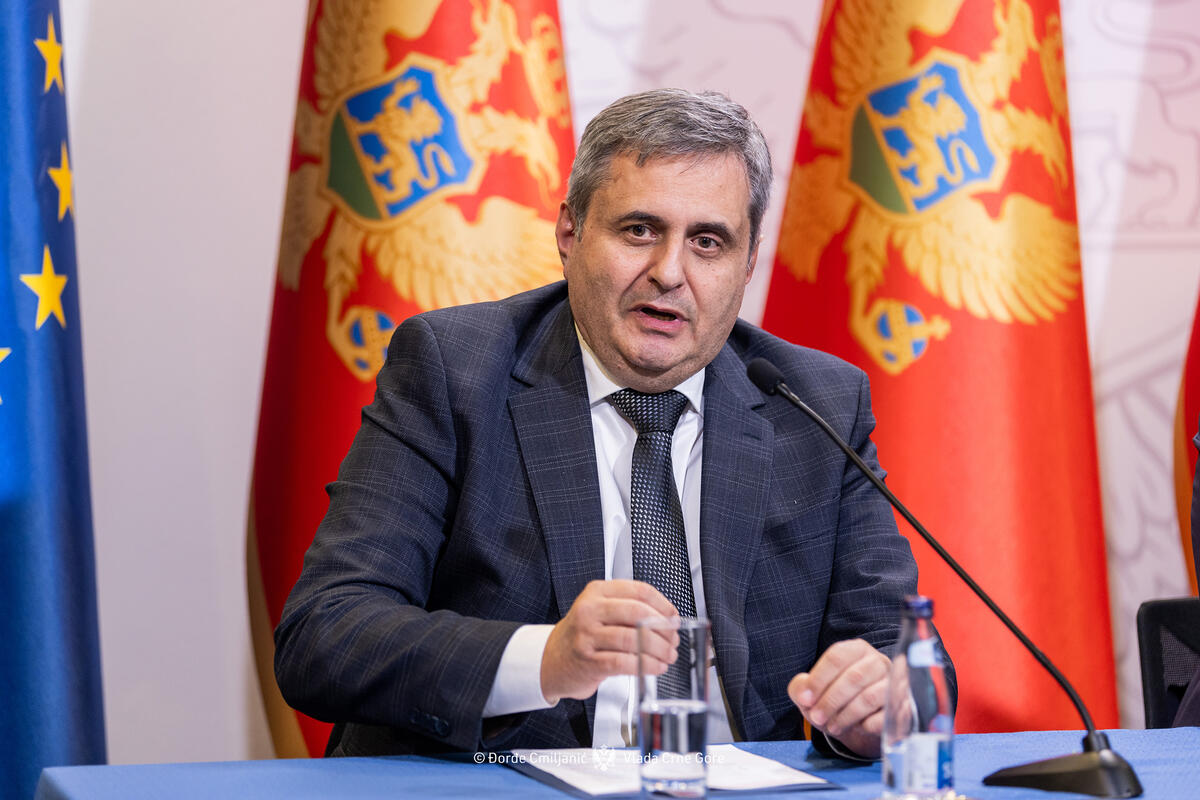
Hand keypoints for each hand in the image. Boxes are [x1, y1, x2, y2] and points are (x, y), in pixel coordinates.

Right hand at [540, 580, 677, 703]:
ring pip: (633, 639)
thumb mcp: (600, 611)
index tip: (674, 618)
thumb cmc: (583, 635)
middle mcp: (590, 610)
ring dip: (658, 650)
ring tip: (668, 656)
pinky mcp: (588, 661)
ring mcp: (587, 636)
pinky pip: (624, 662)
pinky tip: (655, 667)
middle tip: (673, 640)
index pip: (639, 591)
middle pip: (638, 613)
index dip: (663, 605)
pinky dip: (646, 666)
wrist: (551, 660)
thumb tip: (668, 619)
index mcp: (597, 591)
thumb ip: (629, 609)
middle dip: (663, 629)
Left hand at [788, 639, 889, 758]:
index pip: (837, 657)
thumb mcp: (813, 692)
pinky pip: (885, 716)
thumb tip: (803, 692)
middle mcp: (878, 662)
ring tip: (832, 727)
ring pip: (870, 697)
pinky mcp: (903, 707)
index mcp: (855, 649)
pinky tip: (858, 728)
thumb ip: (801, 687)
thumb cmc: (835, 701)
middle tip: (816, 717)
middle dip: (831, 700)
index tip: (805, 700)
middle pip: (854, 677)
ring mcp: (894, 683)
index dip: (818, 680)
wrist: (861, 726)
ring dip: (846, 715)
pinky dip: (867, 725)